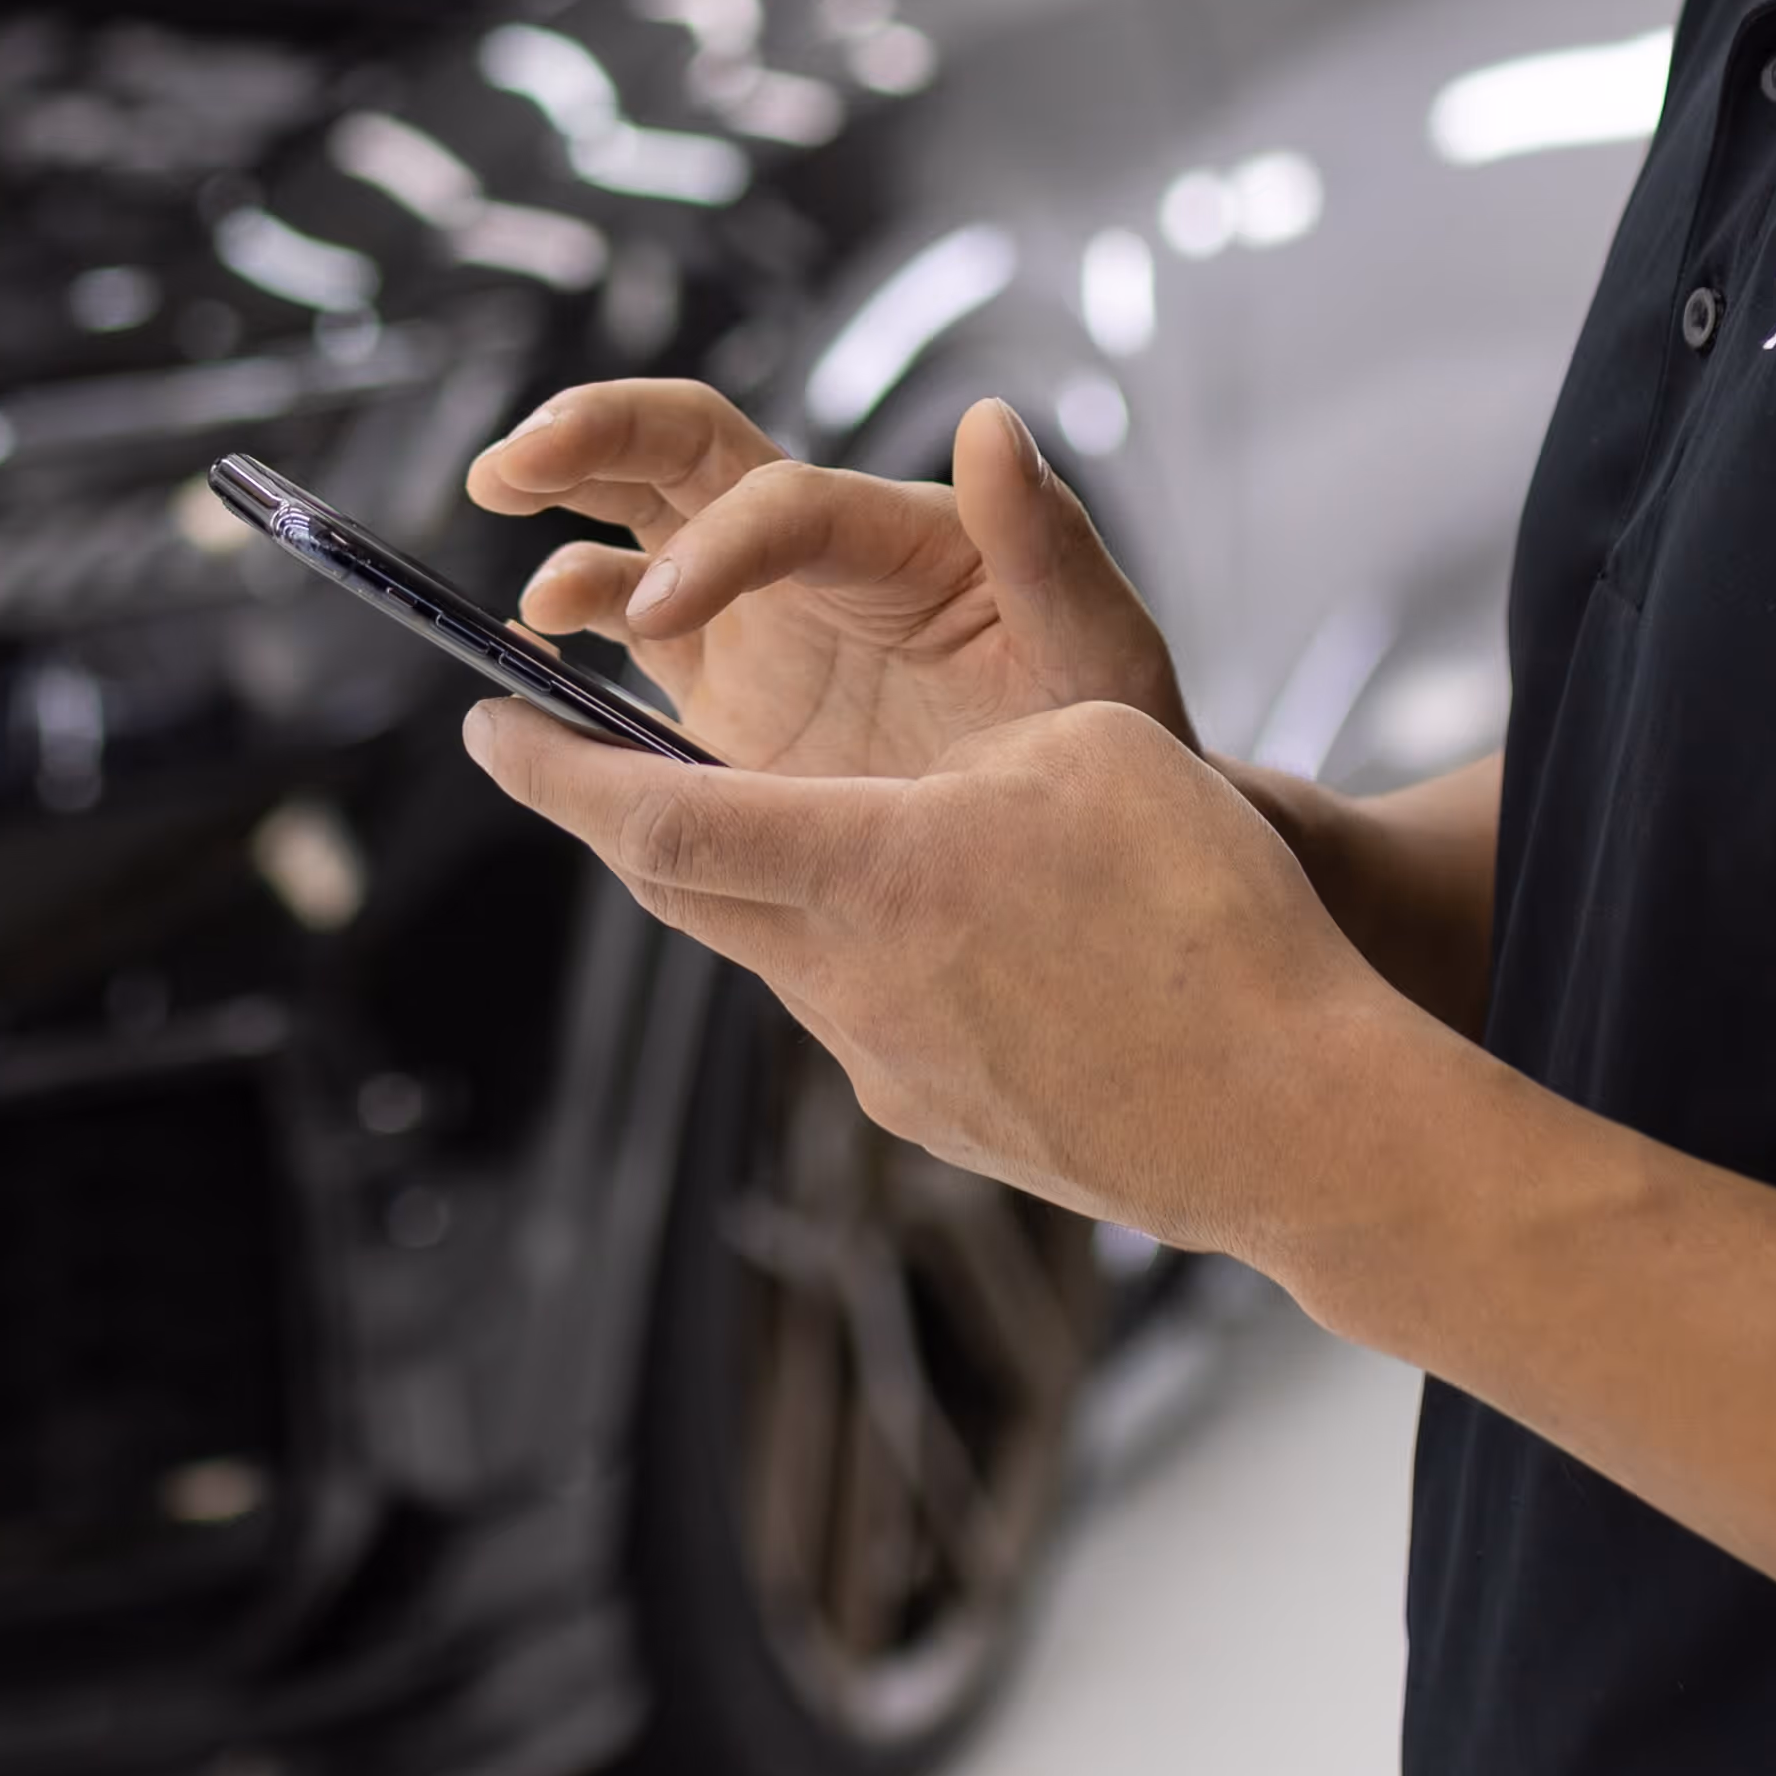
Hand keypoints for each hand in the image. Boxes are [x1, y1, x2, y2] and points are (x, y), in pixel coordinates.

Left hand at [463, 679, 1428, 1252]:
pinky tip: (955, 934)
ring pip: (776, 952)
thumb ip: (987, 688)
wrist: (1292, 1120)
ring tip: (800, 828)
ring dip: (754, 883)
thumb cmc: (1207, 911)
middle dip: (617, 817)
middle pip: (685, 891)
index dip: (553, 768)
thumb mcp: (1097, 733)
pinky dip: (857, 953)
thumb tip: (942, 654)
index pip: (654, 815)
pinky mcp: (939, 1120)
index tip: (483, 721)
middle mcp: (847, 979)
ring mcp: (886, 1065)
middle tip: (570, 757)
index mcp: (869, 868)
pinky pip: (863, 1014)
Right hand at [465, 385, 1186, 781]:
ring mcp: (758, 614)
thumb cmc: (1107, 732)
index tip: (667, 611)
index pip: (784, 503)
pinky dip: (574, 631)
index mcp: (900, 533)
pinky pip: (625, 636)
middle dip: (594, 437)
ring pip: (636, 526)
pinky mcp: (721, 686)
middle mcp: (816, 553)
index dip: (717, 545)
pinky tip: (534, 665)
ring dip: (565, 524)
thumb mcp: (1103, 649)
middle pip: (686, 451)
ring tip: (531, 595)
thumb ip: (1048, 543)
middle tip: (512, 463)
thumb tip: (994, 421)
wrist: (1085, 839)